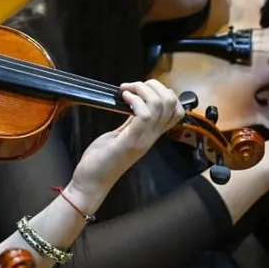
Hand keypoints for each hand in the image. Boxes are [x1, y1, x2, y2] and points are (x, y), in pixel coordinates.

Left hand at [70, 80, 184, 201]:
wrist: (92, 182)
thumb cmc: (103, 159)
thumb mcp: (121, 135)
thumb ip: (132, 122)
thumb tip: (135, 103)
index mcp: (151, 134)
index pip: (176, 111)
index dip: (165, 93)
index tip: (144, 90)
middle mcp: (151, 136)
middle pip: (172, 103)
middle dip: (154, 86)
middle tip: (134, 87)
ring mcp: (143, 139)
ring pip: (160, 105)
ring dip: (143, 89)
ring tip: (127, 90)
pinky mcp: (130, 140)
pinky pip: (144, 114)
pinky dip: (134, 99)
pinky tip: (123, 98)